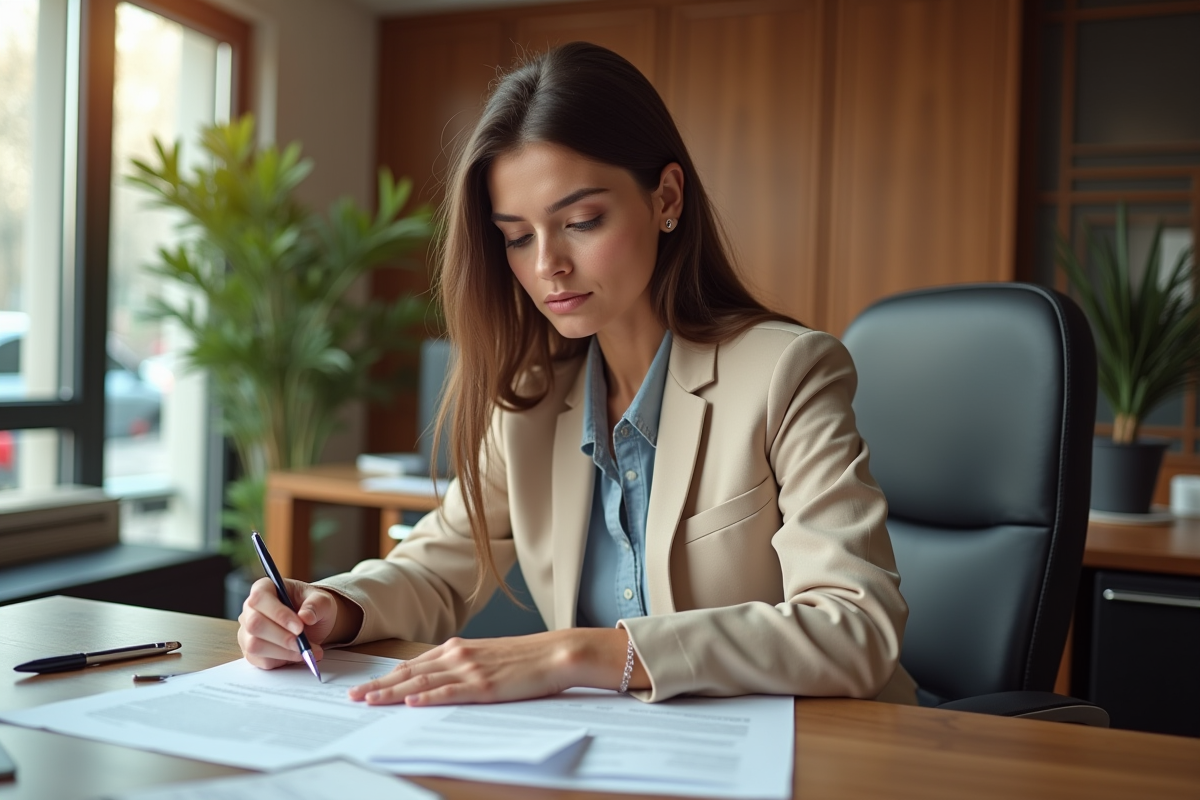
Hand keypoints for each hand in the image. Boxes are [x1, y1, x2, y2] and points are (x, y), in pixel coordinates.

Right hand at [237, 578, 357, 669]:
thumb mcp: (322, 600)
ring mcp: (248, 632)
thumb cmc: (313, 607)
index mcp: (264, 588)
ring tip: (307, 651)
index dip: (278, 614)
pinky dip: (282, 661)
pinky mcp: (252, 652)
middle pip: (254, 625)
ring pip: (255, 645)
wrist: (313, 624)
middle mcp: (251, 609)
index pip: (260, 598)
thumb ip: (316, 605)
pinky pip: (260, 660)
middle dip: (282, 637)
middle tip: (304, 644)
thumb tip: (305, 617)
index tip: (300, 627)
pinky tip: (299, 656)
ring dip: (284, 652)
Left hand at [348, 628, 643, 705]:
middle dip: (378, 685)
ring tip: (369, 701)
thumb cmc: (525, 658)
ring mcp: (470, 670)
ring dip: (392, 693)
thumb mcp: (487, 657)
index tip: (365, 685)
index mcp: (458, 648)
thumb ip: (462, 665)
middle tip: (352, 697)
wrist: (556, 652)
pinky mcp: (484, 686)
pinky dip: (427, 698)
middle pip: (409, 673)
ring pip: (421, 683)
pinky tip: (410, 703)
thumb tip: (437, 680)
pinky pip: (449, 693)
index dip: (386, 676)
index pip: (413, 664)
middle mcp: (458, 655)